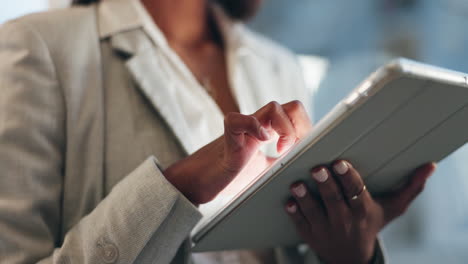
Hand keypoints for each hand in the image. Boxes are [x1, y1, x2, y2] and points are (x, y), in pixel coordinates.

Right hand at [164, 101, 311, 203]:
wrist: (201, 183)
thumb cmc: (231, 176)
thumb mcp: (266, 171)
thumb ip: (283, 163)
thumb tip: (306, 164)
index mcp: (269, 131)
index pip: (297, 115)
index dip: (305, 130)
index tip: (300, 151)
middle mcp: (259, 125)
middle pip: (293, 106)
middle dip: (301, 128)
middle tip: (292, 150)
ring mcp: (244, 127)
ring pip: (274, 107)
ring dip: (284, 130)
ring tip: (278, 151)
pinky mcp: (228, 135)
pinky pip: (239, 119)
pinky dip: (254, 128)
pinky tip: (259, 144)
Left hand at [286, 160, 435, 263]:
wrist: (352, 258)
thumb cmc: (371, 224)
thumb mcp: (391, 209)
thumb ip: (409, 188)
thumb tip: (430, 166)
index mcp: (363, 210)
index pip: (356, 192)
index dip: (347, 177)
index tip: (339, 163)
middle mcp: (345, 221)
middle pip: (334, 200)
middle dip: (325, 185)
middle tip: (317, 169)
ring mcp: (326, 229)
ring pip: (314, 212)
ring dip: (305, 198)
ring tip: (297, 184)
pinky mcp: (310, 235)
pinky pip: (300, 224)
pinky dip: (294, 213)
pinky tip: (288, 201)